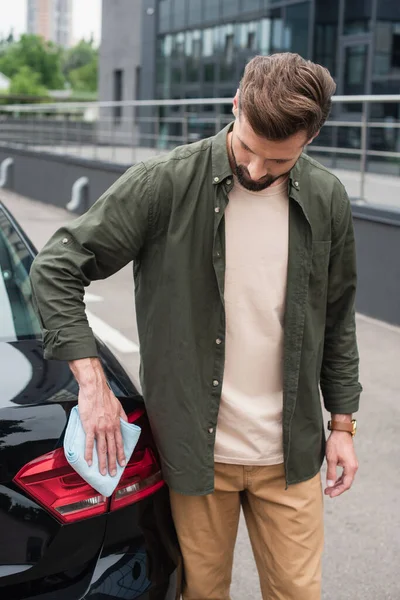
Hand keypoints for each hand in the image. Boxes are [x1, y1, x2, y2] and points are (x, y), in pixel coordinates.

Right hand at [70, 358, 127, 476]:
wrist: (94, 389)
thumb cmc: (105, 396)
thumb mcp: (118, 406)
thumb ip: (123, 417)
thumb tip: (127, 423)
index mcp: (116, 423)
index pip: (120, 442)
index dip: (121, 454)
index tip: (122, 463)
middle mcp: (109, 428)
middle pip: (112, 449)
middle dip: (112, 463)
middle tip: (112, 473)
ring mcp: (99, 428)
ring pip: (102, 448)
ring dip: (102, 462)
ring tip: (102, 472)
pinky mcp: (89, 427)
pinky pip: (89, 443)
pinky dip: (89, 453)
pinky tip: (89, 462)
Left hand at [324, 431, 357, 497]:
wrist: (341, 431)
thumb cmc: (336, 444)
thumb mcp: (331, 459)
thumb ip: (331, 473)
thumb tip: (330, 485)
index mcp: (351, 468)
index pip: (345, 484)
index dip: (338, 491)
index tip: (330, 494)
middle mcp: (354, 467)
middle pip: (346, 483)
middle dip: (337, 489)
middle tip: (327, 492)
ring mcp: (352, 464)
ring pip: (346, 478)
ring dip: (338, 484)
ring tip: (328, 488)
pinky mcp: (349, 461)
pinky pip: (346, 474)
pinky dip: (339, 478)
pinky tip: (333, 480)